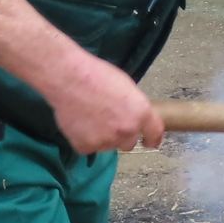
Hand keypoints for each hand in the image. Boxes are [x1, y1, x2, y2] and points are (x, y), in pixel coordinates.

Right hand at [47, 55, 163, 155]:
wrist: (68, 79)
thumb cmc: (96, 75)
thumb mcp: (126, 86)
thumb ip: (134, 107)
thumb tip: (133, 117)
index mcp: (141, 113)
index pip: (154, 133)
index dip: (153, 139)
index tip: (150, 142)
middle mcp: (127, 130)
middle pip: (129, 143)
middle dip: (122, 136)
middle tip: (108, 122)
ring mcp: (107, 141)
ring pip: (108, 145)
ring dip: (102, 137)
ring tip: (90, 117)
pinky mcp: (86, 146)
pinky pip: (88, 147)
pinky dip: (84, 138)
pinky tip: (79, 123)